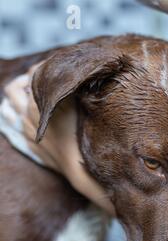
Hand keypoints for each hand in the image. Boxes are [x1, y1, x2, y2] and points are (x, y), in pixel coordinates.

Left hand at [3, 65, 114, 214]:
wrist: (77, 167)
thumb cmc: (82, 136)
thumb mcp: (78, 108)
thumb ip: (71, 89)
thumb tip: (73, 76)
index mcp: (38, 103)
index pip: (33, 74)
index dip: (44, 68)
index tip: (56, 69)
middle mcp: (25, 115)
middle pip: (12, 88)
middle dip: (25, 81)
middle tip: (42, 83)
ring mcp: (23, 130)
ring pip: (7, 108)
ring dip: (15, 100)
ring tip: (30, 99)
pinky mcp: (26, 143)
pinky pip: (9, 128)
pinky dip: (12, 118)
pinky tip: (21, 117)